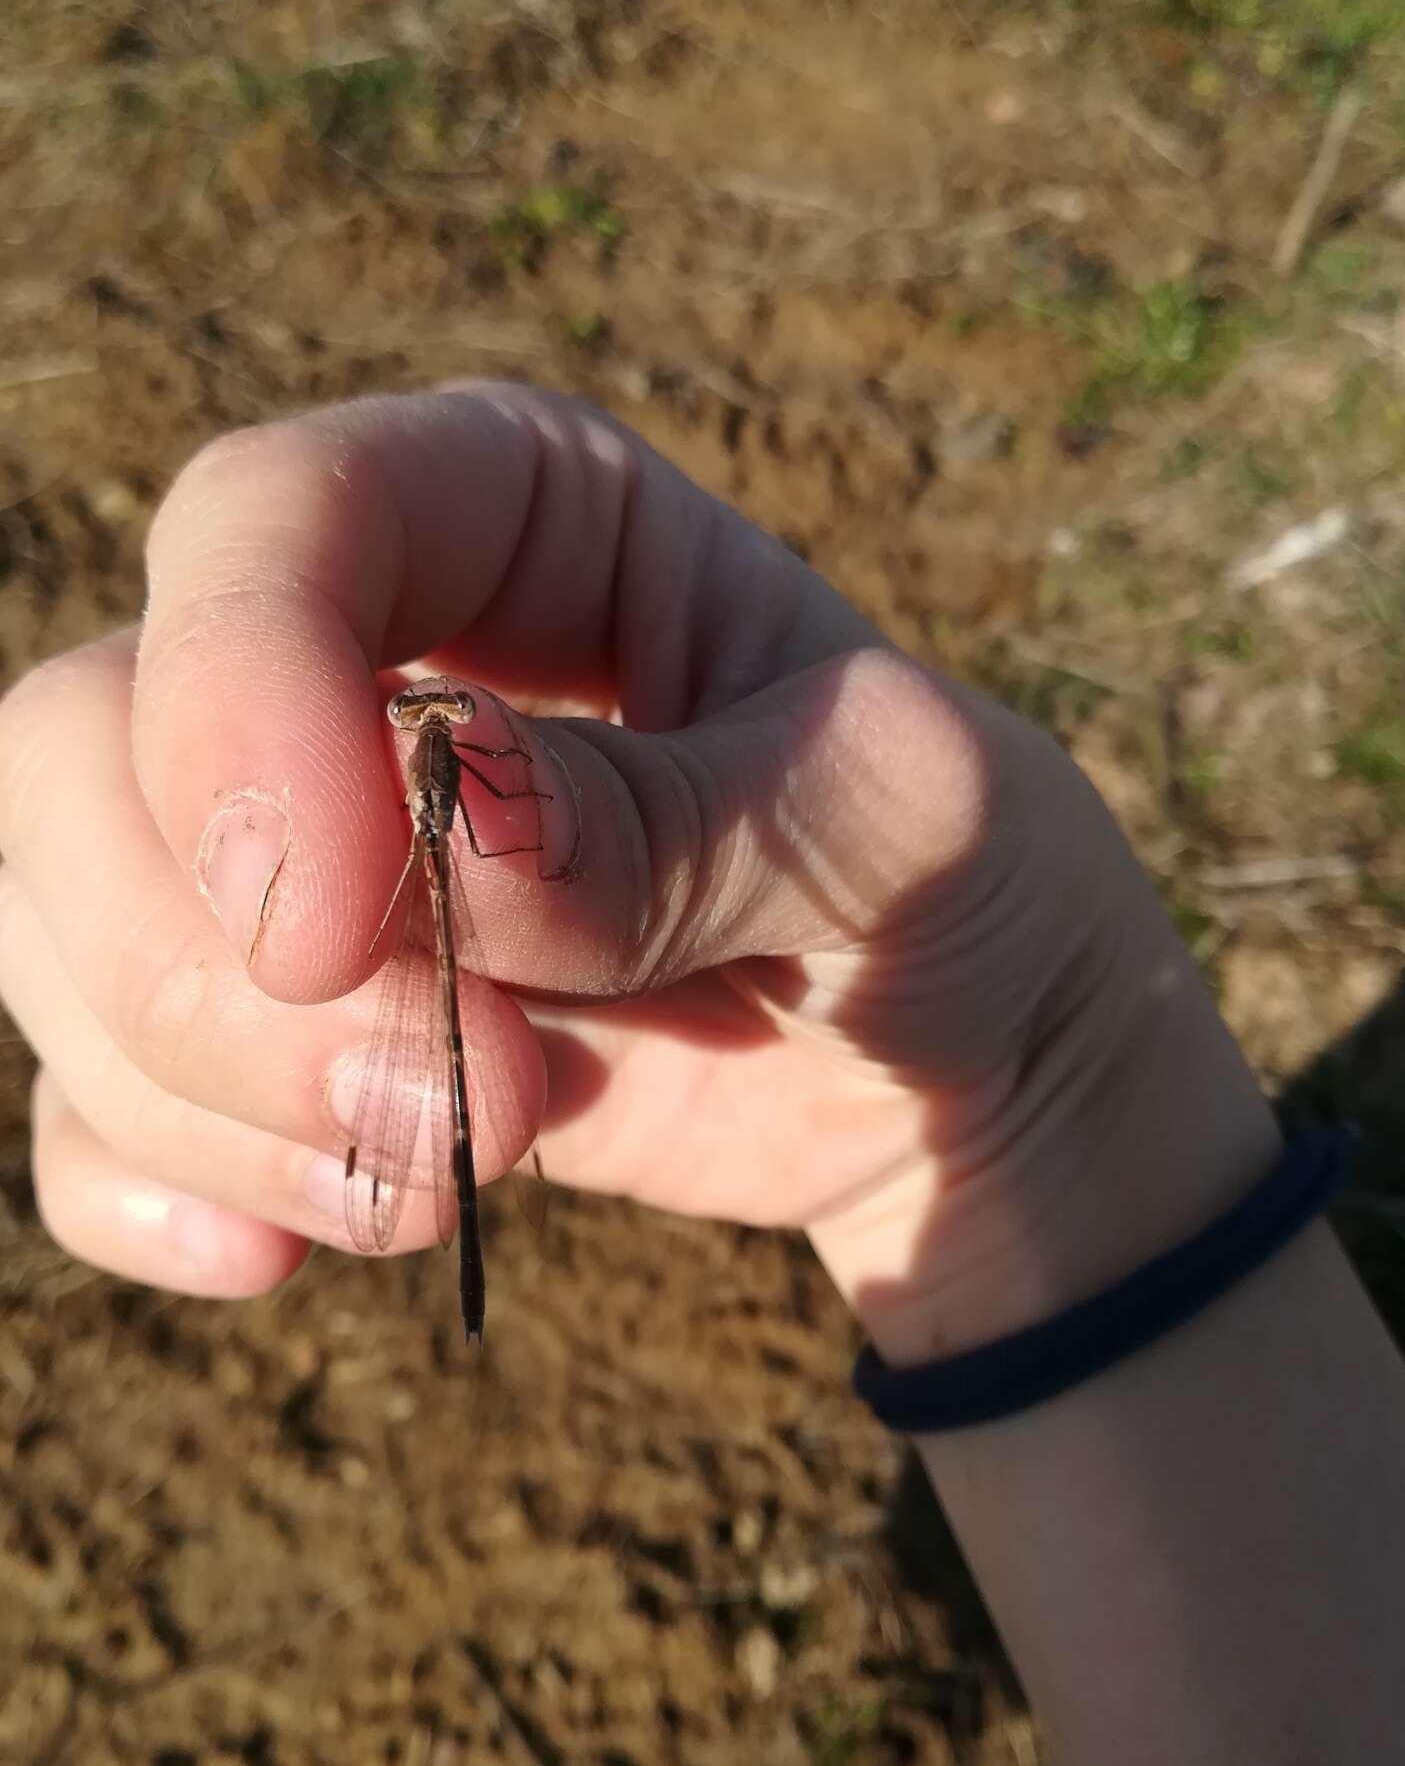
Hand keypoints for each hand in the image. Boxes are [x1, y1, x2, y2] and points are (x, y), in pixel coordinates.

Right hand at [0, 387, 1275, 1358]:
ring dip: (219, 1098)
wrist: (953, 1073)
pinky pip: (91, 1101)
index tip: (335, 930)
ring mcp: (296, 849)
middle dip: (223, 970)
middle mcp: (360, 652)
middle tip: (461, 1108)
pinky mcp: (280, 1028)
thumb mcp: (895, 819)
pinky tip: (289, 1252)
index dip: (238, 698)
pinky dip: (157, 1188)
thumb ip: (678, 823)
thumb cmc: (952, 883)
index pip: (266, 521)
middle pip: (85, 738)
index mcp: (513, 513)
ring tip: (444, 1186)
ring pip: (55, 920)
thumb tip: (451, 845)